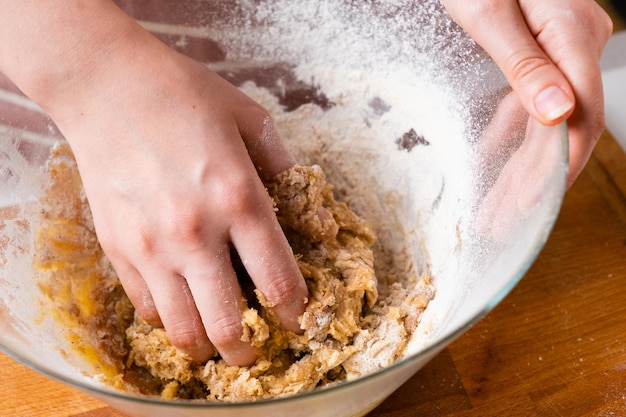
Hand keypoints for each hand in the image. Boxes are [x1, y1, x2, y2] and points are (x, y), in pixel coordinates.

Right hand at [0, 1, 306, 365]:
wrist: (107, 85)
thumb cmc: (184, 95)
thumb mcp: (251, 119)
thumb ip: (287, 171)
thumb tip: (315, 219)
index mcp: (240, 198)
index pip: (278, 282)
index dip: (295, 313)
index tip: (296, 320)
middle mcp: (196, 232)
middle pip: (228, 324)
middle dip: (250, 351)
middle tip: (257, 350)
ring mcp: (151, 246)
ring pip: (182, 330)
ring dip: (207, 347)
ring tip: (218, 341)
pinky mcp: (117, 248)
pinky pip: (146, 308)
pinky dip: (169, 320)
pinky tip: (181, 307)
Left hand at [442, 0, 612, 186]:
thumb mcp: (489, 14)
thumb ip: (524, 62)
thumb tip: (558, 112)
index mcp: (572, 33)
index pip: (583, 114)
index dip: (560, 164)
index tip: (534, 200)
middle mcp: (577, 43)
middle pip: (565, 123)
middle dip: (533, 175)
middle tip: (505, 217)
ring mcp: (562, 47)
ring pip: (547, 117)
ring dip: (520, 160)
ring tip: (497, 202)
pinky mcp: (542, 50)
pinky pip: (530, 100)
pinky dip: (510, 131)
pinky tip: (492, 158)